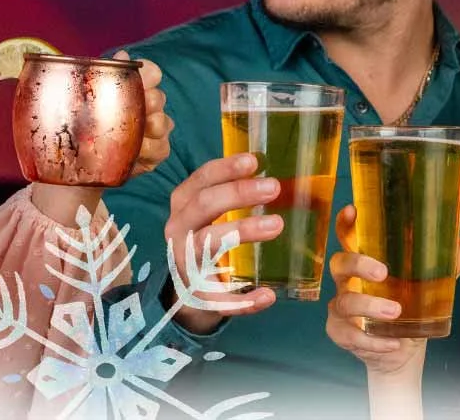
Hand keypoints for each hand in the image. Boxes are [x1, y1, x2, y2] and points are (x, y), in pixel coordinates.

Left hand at [29, 51, 170, 218]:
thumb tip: (123, 56)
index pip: (152, 72)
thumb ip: (101, 76)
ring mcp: (154, 131)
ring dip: (148, 128)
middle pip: (159, 97)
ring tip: (128, 136)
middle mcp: (147, 107)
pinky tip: (132, 154)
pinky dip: (147, 151)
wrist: (77, 165)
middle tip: (130, 109)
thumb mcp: (81, 100)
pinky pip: (162, 148)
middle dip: (148, 102)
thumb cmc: (79, 126)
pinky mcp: (155, 153)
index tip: (140, 81)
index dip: (149, 75)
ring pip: (164, 122)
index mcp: (133, 88)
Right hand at [164, 153, 283, 333]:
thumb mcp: (211, 215)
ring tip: (277, 225)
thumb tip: (280, 177)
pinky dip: (244, 300)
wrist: (189, 293)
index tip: (253, 160)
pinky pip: (220, 298)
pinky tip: (268, 296)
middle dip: (238, 193)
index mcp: (184, 206)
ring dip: (243, 231)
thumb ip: (234, 195)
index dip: (225, 168)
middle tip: (274, 187)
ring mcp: (185, 262)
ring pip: (209, 243)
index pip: (200, 180)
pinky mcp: (198, 293)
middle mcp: (179, 230)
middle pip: (204, 205)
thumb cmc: (208, 241)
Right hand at [324, 205, 459, 376]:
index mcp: (365, 264)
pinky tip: (393, 342)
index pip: (349, 238)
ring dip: (370, 306)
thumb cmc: (410, 310)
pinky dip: (373, 340)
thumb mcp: (428, 287)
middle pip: (340, 264)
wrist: (401, 352)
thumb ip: (446, 266)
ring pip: (345, 303)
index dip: (346, 224)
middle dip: (359, 265)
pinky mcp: (340, 333)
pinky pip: (350, 335)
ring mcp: (341, 308)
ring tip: (396, 312)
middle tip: (383, 273)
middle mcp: (348, 282)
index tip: (352, 211)